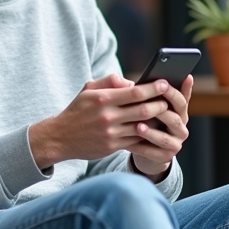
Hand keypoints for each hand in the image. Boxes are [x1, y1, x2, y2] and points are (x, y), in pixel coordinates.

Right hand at [29, 73, 172, 168]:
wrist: (60, 137)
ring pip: (143, 127)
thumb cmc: (78, 110)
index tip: (165, 83)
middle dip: (160, 104)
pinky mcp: (112, 147)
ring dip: (157, 121)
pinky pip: (136, 140)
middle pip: (143, 110)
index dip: (153, 88)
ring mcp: (110, 133)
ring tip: (166, 114)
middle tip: (169, 100)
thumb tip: (132, 82)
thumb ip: (110, 81)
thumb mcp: (88, 89)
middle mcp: (107, 116)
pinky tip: (155, 129)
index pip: (135, 92)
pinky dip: (147, 134)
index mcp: (102, 98)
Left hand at [129, 74, 191, 178]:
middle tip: (146, 105)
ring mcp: (175, 144)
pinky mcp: (165, 157)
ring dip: (151, 132)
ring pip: (164, 138)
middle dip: (160, 112)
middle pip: (175, 119)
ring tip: (138, 126)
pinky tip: (128, 143)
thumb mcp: (152, 105)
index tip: (162, 84)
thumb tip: (159, 77)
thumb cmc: (147, 120)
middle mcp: (181, 129)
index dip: (172, 93)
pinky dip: (140, 148)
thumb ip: (155, 92)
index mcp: (180, 113)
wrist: (146, 148)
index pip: (181, 101)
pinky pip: (153, 153)